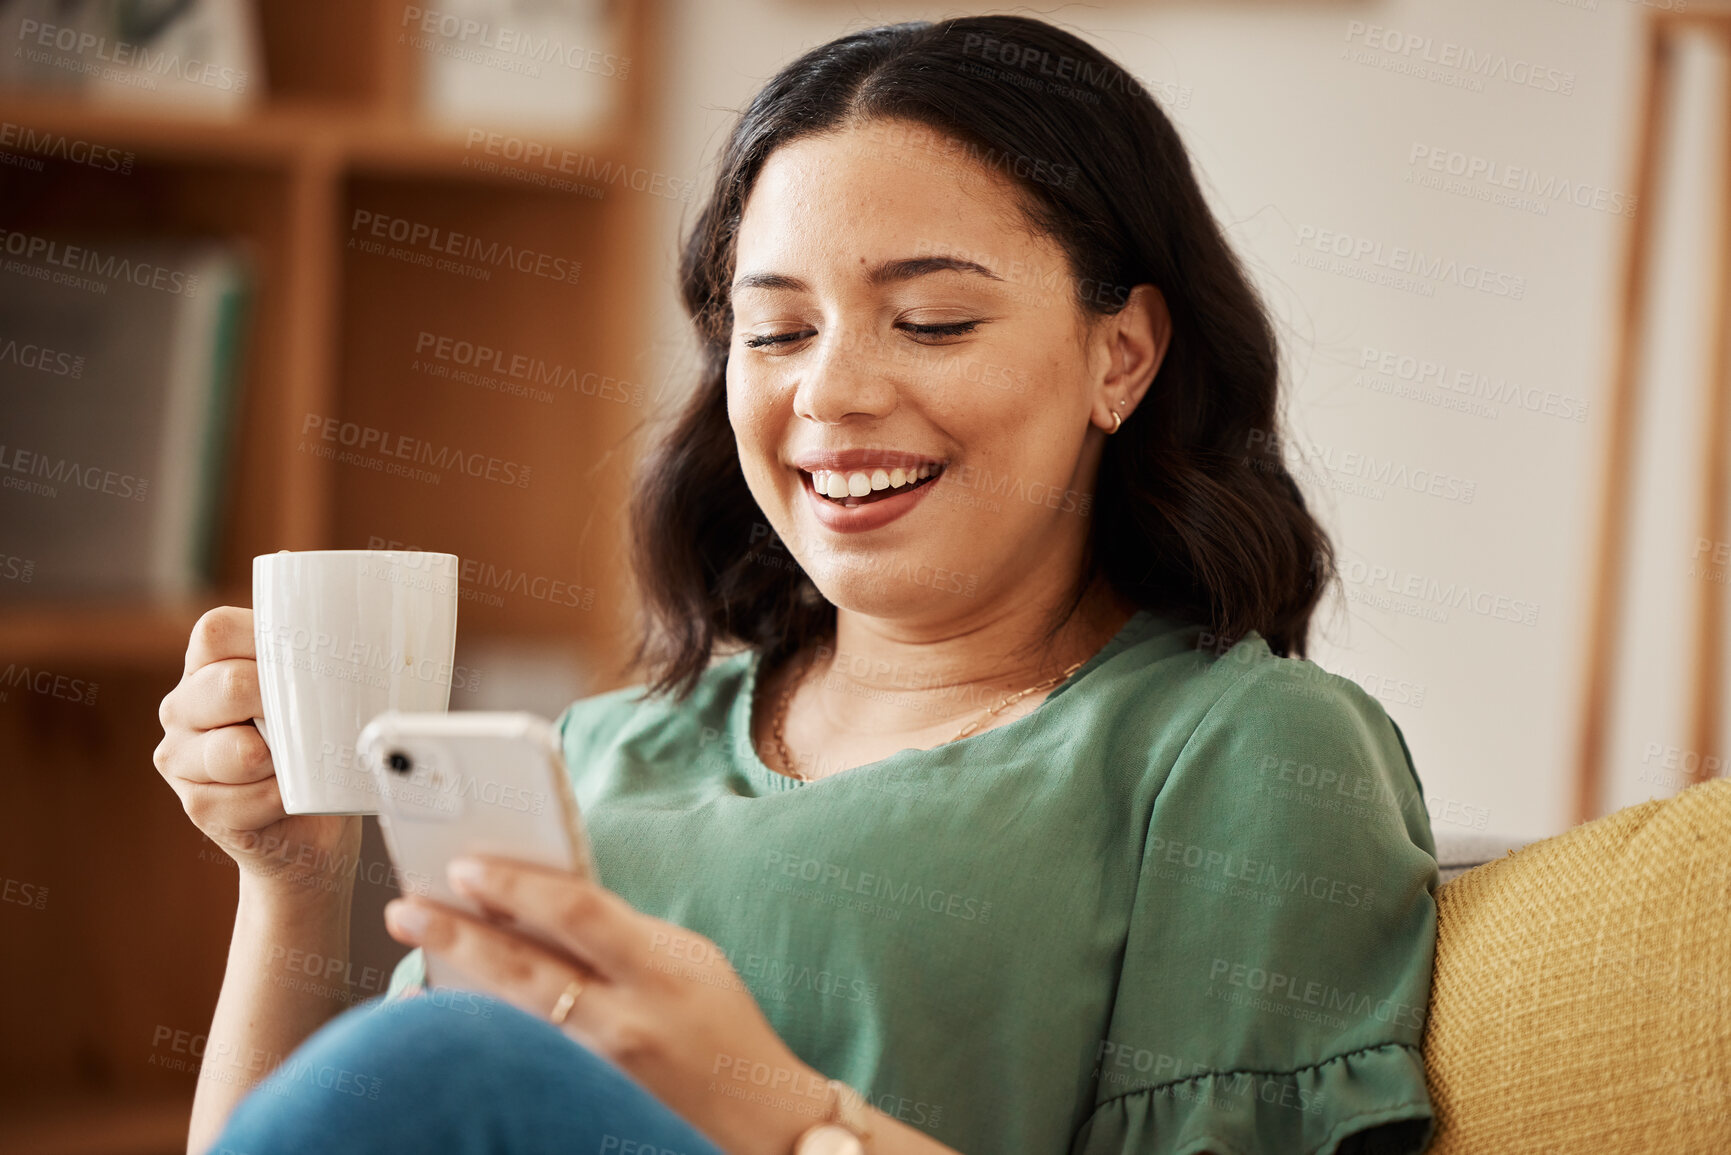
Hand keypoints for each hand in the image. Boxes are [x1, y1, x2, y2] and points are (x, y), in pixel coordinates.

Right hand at [154, 607, 360, 899]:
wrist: (314, 821)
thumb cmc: (318, 743)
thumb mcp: (317, 692)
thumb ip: (319, 661)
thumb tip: (378, 638)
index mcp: (207, 665)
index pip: (218, 631)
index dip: (267, 643)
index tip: (309, 664)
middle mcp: (183, 706)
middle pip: (228, 685)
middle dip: (283, 703)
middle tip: (316, 720)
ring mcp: (181, 758)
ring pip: (234, 750)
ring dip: (283, 760)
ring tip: (301, 764)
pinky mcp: (198, 806)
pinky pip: (244, 800)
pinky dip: (281, 799)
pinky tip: (291, 796)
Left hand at [384, 857, 829, 1154]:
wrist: (762, 1125)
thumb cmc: (725, 1031)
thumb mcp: (689, 961)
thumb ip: (622, 933)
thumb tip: (545, 902)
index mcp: (660, 968)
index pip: (577, 910)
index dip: (515, 884)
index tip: (465, 865)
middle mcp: (625, 1022)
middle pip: (523, 968)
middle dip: (456, 933)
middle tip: (406, 906)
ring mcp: (599, 1072)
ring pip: (507, 1021)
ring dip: (454, 982)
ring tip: (413, 954)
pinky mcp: (583, 1104)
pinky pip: (516, 1060)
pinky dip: (476, 1035)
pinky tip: (438, 1021)